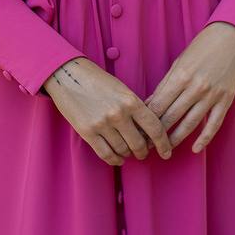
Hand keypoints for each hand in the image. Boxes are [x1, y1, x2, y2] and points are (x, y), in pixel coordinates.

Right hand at [43, 56, 173, 165]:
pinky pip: (106, 154)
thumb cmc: (98, 81)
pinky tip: (118, 158)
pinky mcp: (88, 132)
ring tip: (128, 152)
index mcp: (131, 100)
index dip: (164, 143)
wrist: (68, 75)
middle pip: (140, 144)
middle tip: (143, 152)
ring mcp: (103, 124)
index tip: (166, 152)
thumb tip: (149, 132)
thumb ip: (136, 108)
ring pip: (123, 150)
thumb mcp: (122, 90)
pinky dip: (115, 160)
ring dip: (128, 154)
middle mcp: (119, 114)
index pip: (155, 128)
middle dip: (143, 152)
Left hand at [144, 22, 234, 152]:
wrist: (230, 37)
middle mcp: (196, 87)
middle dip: (157, 133)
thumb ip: (165, 85)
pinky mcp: (226, 99)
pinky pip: (214, 123)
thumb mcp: (179, 63)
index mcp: (181, 76)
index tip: (139, 131)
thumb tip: (149, 104)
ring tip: (166, 150)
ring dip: (176, 138)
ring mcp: (212, 94)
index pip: (159, 104)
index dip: (147, 120)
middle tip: (147, 145)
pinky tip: (195, 148)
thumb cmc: (201, 48)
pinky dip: (205, 138)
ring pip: (191, 123)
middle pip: (172, 116)